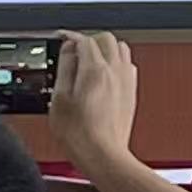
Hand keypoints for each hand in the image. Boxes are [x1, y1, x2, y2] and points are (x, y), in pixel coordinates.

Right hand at [51, 31, 138, 168]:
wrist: (103, 155)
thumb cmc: (80, 134)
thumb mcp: (60, 98)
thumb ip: (65, 69)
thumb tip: (68, 51)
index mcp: (96, 70)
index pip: (84, 40)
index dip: (70, 36)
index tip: (63, 39)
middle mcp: (115, 71)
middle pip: (106, 39)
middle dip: (89, 39)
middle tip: (75, 49)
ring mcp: (126, 81)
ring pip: (121, 49)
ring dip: (105, 48)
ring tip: (90, 59)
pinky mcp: (132, 92)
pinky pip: (128, 65)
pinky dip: (116, 62)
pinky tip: (105, 74)